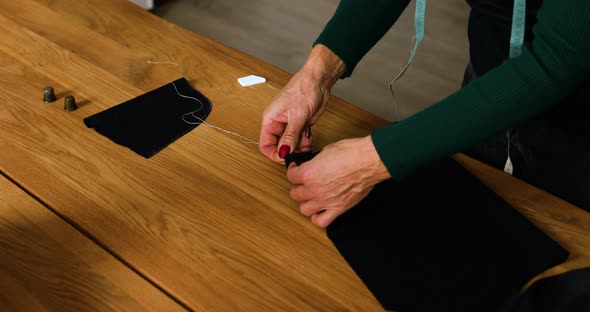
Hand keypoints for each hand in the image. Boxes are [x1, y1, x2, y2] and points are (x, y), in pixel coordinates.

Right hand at [259, 45, 345, 161]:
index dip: (274, 154)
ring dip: (298, 148)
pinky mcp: (300, 124)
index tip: (285, 157)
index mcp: (270, 119)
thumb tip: (283, 152)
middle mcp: (277, 123)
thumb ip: (290, 136)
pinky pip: (299, 139)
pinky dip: (304, 143)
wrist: (319, 81)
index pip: (265, 144)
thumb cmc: (303, 90)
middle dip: (288, 151)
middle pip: (278, 146)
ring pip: (290, 144)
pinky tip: (309, 139)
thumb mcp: (297, 116)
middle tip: (299, 153)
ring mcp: (289, 124)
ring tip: (306, 145)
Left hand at [287, 136, 390, 227]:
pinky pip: (321, 221)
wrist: (369, 161)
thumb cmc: (352, 153)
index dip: (293, 171)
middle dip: (298, 186)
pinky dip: (318, 218)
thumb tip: (313, 164)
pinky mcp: (339, 209)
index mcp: (309, 173)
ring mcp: (326, 201)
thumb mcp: (326, 150)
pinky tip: (320, 211)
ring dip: (306, 202)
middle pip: (295, 194)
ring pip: (304, 209)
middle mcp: (314, 190)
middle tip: (303, 182)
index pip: (291, 176)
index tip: (296, 169)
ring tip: (310, 196)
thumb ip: (315, 162)